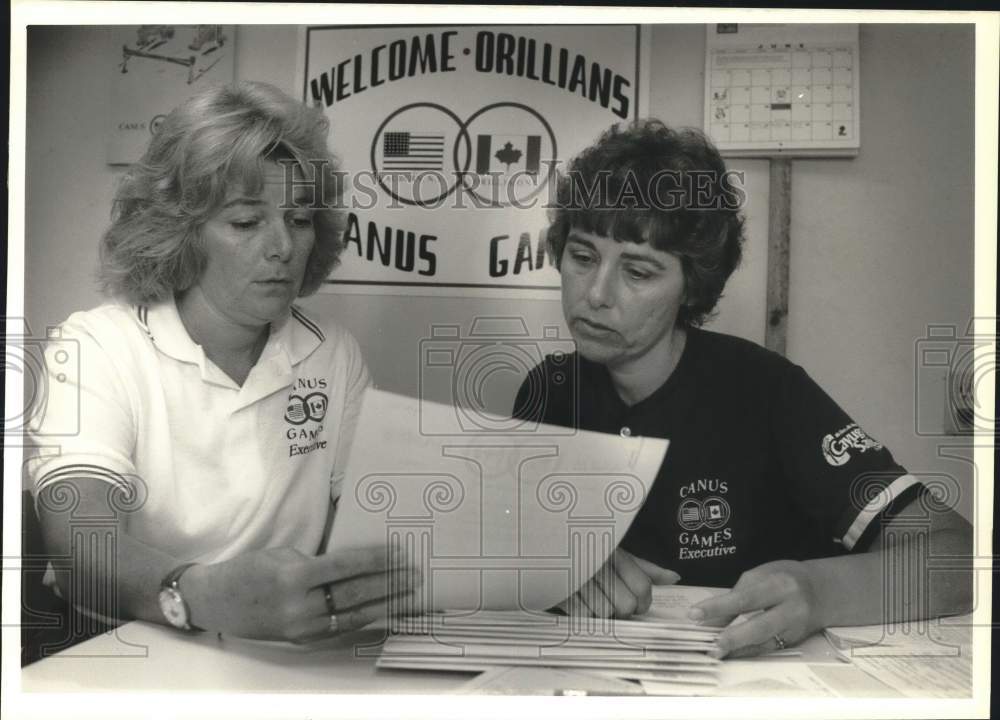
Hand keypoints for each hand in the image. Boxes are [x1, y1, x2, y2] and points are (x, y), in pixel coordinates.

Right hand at [182, 546, 421, 642]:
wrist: (215, 601)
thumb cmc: (248, 570)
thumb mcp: (281, 554)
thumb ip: (316, 561)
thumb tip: (353, 564)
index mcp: (293, 576)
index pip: (345, 567)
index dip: (375, 561)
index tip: (400, 554)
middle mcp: (298, 605)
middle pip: (354, 593)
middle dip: (388, 583)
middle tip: (414, 576)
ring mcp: (300, 627)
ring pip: (352, 615)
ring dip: (384, 605)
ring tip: (408, 596)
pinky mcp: (301, 639)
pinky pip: (339, 629)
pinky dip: (364, 620)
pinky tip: (384, 613)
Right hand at [558, 549, 679, 618]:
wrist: (545, 538)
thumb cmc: (586, 547)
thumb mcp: (616, 551)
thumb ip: (644, 568)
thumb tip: (674, 578)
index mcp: (614, 553)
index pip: (642, 587)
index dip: (644, 602)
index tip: (638, 604)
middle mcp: (599, 564)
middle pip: (626, 605)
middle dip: (623, 610)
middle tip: (613, 602)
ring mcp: (579, 577)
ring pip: (605, 613)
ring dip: (600, 613)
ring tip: (592, 599)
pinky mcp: (561, 589)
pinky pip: (582, 616)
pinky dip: (582, 615)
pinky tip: (579, 602)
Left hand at [688, 560, 822, 657]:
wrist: (822, 591)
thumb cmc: (784, 577)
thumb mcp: (760, 575)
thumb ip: (736, 594)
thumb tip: (711, 617)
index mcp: (779, 584)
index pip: (744, 598)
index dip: (718, 607)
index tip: (694, 615)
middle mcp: (791, 608)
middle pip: (759, 626)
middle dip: (731, 637)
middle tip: (709, 645)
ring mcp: (795, 628)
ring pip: (765, 642)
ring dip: (738, 649)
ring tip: (715, 653)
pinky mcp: (794, 641)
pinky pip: (769, 649)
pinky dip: (748, 653)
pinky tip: (731, 654)